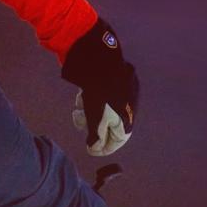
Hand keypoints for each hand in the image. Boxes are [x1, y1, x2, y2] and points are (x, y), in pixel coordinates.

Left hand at [61, 19, 138, 156]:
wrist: (97, 55)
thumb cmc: (97, 89)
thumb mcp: (96, 116)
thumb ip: (96, 136)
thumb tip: (94, 149)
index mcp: (128, 115)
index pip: (119, 138)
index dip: (105, 147)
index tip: (92, 151)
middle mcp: (128, 103)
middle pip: (109, 124)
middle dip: (92, 125)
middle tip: (80, 120)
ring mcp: (121, 89)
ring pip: (102, 109)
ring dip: (89, 110)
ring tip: (78, 106)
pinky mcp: (111, 78)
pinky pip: (101, 95)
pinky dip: (90, 98)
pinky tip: (82, 94)